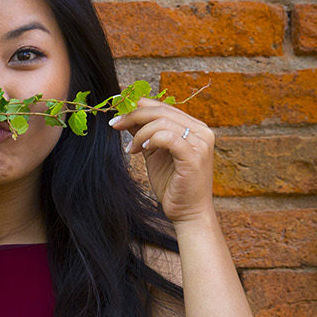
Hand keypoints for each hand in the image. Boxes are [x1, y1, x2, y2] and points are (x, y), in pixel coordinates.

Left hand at [111, 98, 215, 224]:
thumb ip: (144, 134)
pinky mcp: (195, 156)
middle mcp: (201, 131)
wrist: (187, 212)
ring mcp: (200, 143)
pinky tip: (140, 149)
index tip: (117, 110)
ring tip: (130, 149)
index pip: (164, 107)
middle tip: (115, 124)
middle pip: (162, 111)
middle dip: (133, 115)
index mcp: (194, 127)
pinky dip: (151, 140)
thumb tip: (127, 116)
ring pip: (163, 122)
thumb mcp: (153, 153)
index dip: (139, 104)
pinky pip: (168, 138)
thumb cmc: (172, 184)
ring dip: (139, 133)